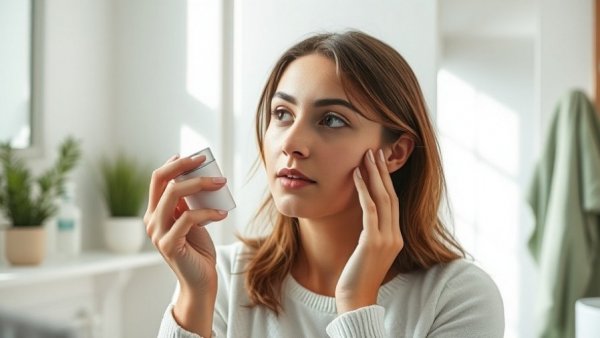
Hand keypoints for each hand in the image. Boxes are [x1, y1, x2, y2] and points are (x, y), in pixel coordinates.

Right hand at [144, 154, 228, 293]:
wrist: (200, 281)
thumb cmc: (197, 249)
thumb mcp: (192, 220)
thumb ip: (189, 202)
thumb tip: (199, 177)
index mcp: (155, 212)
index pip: (157, 179)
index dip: (174, 163)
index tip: (196, 156)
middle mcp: (151, 220)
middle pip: (162, 180)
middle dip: (185, 166)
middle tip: (207, 161)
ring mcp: (157, 233)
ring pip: (174, 194)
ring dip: (200, 183)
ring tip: (221, 183)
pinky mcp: (169, 244)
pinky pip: (189, 217)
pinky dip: (208, 212)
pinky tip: (223, 214)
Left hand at [335, 148, 403, 312]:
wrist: (356, 299)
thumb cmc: (357, 276)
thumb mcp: (368, 251)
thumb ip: (371, 234)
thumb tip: (365, 216)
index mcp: (396, 237)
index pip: (393, 202)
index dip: (387, 181)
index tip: (379, 162)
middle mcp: (395, 236)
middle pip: (390, 196)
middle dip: (382, 171)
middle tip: (375, 150)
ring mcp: (386, 239)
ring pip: (382, 199)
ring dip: (374, 175)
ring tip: (367, 155)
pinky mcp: (373, 242)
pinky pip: (369, 210)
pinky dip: (363, 190)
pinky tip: (355, 175)